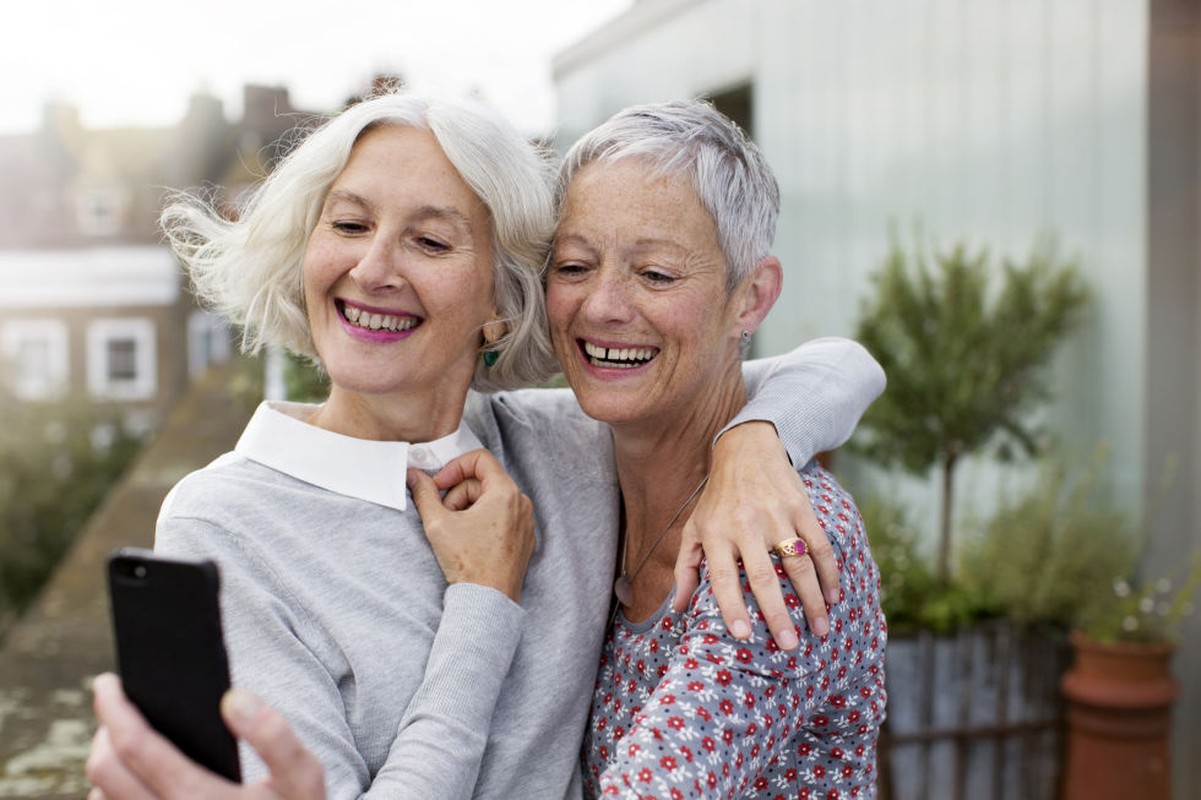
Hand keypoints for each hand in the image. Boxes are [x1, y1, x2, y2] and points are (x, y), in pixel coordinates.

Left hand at [86, 673, 324, 799]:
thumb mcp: (302, 778)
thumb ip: (274, 736)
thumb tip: (233, 698)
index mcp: (197, 799)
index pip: (133, 746)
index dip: (114, 708)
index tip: (109, 683)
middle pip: (103, 770)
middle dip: (104, 730)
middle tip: (121, 708)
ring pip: (100, 799)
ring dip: (108, 766)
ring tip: (131, 743)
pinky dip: (112, 794)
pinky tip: (137, 781)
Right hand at [407, 449, 535, 602]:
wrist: (488, 600)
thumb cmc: (468, 564)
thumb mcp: (438, 524)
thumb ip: (424, 494)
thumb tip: (414, 476)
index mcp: (505, 493)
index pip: (480, 459)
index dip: (455, 467)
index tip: (439, 485)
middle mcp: (521, 503)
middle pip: (483, 481)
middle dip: (458, 494)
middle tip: (443, 515)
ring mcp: (525, 521)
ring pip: (491, 500)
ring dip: (468, 508)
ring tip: (455, 531)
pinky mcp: (523, 537)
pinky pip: (501, 517)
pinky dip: (482, 521)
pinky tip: (470, 541)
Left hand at [673, 421, 837, 648]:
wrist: (747, 449)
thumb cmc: (717, 499)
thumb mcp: (694, 528)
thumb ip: (685, 569)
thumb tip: (676, 609)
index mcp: (716, 533)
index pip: (723, 577)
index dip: (732, 607)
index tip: (743, 636)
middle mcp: (745, 525)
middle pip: (763, 576)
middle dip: (778, 614)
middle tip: (790, 645)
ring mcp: (776, 515)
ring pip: (798, 563)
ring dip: (812, 599)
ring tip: (820, 630)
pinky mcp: (801, 507)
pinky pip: (819, 544)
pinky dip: (829, 573)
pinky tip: (834, 597)